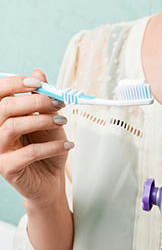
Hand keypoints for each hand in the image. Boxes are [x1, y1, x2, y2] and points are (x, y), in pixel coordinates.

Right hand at [0, 69, 73, 205]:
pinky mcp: (6, 168)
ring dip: (43, 120)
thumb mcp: (48, 116)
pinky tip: (67, 145)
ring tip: (63, 121)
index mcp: (2, 114)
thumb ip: (41, 97)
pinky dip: (52, 146)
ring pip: (13, 126)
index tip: (39, 83)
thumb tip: (38, 72)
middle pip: (5, 106)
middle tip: (59, 103)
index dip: (16, 83)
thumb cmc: (46, 144)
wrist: (50, 177)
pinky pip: (28, 152)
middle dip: (36, 100)